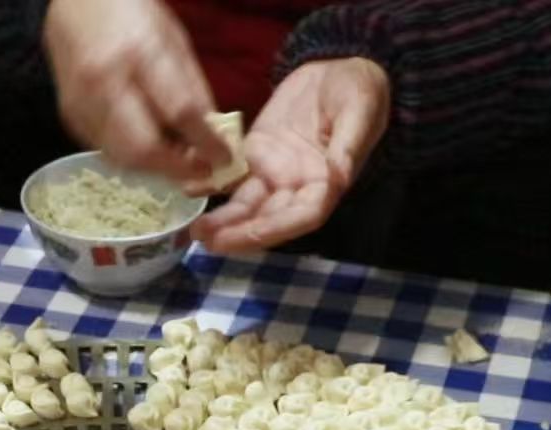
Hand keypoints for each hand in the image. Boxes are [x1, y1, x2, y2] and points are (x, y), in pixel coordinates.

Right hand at [42, 0, 231, 181]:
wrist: (75, 0)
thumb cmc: (131, 12)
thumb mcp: (173, 39)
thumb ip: (193, 89)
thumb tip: (213, 135)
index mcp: (138, 53)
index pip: (179, 111)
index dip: (205, 142)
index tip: (224, 159)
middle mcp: (104, 82)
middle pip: (142, 148)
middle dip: (176, 168)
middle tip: (200, 171)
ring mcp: (81, 103)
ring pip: (121, 158)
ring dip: (154, 168)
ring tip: (177, 161)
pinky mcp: (69, 116)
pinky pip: (105, 150)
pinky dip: (131, 156)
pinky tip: (148, 146)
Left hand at [191, 58, 389, 252]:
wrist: (338, 68)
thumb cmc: (359, 91)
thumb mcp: (360, 112)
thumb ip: (348, 147)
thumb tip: (338, 178)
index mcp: (327, 183)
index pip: (302, 216)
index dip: (275, 228)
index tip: (249, 235)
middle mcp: (298, 186)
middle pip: (268, 218)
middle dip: (240, 233)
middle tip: (208, 240)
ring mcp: (274, 172)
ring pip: (246, 203)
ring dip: (222, 219)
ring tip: (196, 230)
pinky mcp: (254, 153)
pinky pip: (231, 173)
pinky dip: (210, 182)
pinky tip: (189, 189)